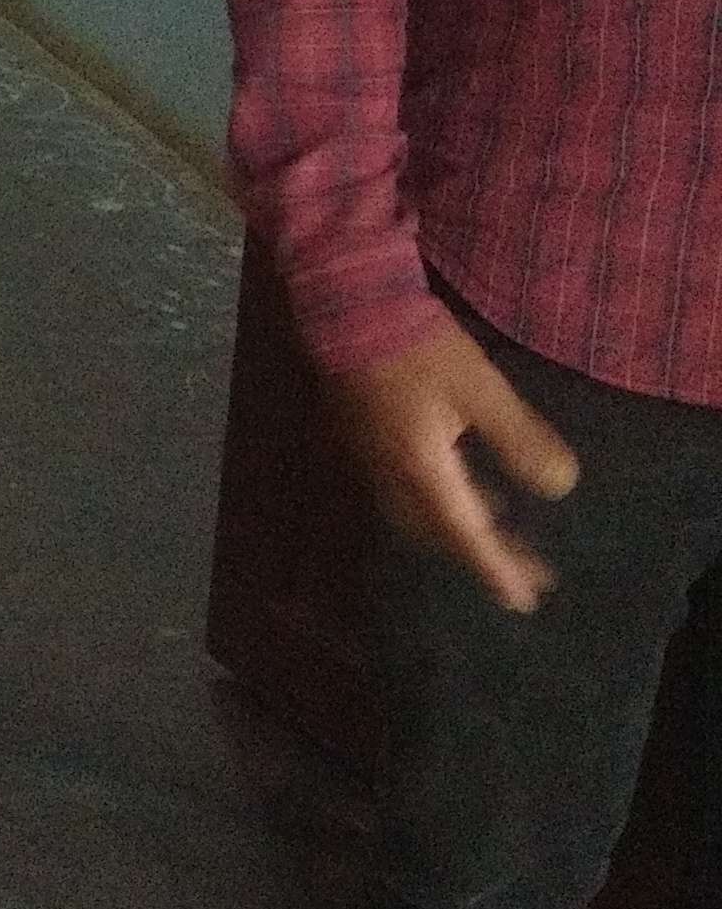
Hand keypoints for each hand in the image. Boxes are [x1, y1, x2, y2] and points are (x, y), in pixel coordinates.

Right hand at [321, 298, 578, 611]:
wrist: (347, 307)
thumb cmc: (416, 346)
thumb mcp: (480, 389)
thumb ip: (519, 439)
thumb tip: (561, 485)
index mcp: (422, 470)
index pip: (465, 536)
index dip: (495, 569)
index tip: (523, 600)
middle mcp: (392, 477)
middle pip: (440, 535)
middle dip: (484, 556)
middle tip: (528, 572)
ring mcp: (371, 460)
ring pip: (419, 517)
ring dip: (461, 533)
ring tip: (503, 534)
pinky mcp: (363, 441)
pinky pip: (404, 493)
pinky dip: (440, 505)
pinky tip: (464, 486)